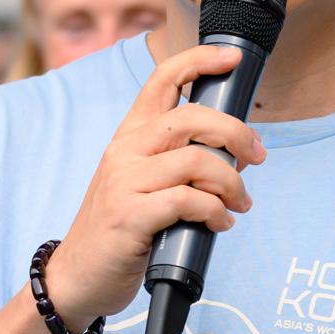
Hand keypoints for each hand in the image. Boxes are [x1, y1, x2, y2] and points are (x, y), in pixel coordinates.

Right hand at [42, 44, 263, 328]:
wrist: (77, 276)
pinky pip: (187, 201)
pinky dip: (215, 212)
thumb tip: (235, 150)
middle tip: (257, 157)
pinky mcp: (129, 217)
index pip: (161, 80)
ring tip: (240, 204)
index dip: (198, 60)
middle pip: (190, 117)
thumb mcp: (141, 182)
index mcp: (129, 136)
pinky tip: (220, 224)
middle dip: (235, 133)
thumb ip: (178, 160)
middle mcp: (124, 151)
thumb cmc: (119, 229)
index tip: (231, 57)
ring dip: (231, 183)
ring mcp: (124, 183)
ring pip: (196, 161)